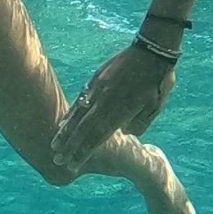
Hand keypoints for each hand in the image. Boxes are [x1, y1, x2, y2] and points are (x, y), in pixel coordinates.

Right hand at [55, 42, 174, 168]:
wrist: (151, 49)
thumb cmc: (157, 80)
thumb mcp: (155, 106)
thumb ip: (138, 123)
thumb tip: (124, 133)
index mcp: (121, 110)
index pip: (98, 136)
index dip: (84, 151)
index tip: (72, 164)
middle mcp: (105, 101)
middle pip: (83, 128)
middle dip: (69, 146)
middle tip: (57, 159)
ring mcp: (98, 89)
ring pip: (78, 114)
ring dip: (65, 131)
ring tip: (55, 144)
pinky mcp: (96, 78)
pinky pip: (80, 99)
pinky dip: (71, 113)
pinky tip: (64, 121)